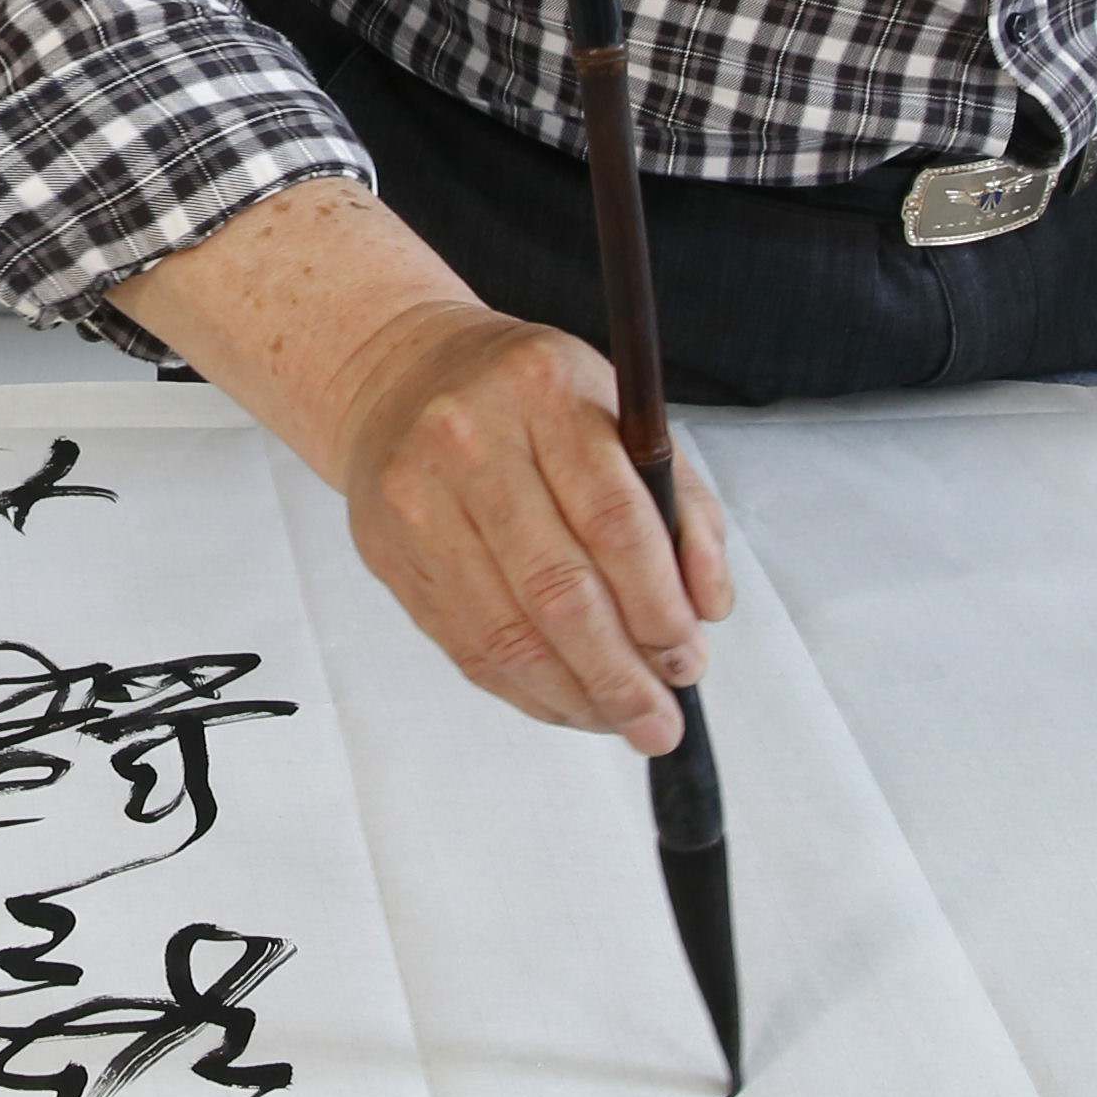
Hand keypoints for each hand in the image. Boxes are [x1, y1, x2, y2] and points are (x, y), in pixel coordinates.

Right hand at [111, 174, 735, 746]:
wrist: (401, 375)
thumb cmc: (530, 401)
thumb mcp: (618, 414)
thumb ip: (680, 504)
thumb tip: (708, 608)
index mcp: (544, 392)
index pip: (613, 519)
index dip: (658, 606)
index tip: (689, 658)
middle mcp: (471, 441)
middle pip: (557, 589)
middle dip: (620, 673)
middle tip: (659, 720)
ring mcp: (418, 499)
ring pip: (506, 632)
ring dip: (575, 696)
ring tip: (622, 721)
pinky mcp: (388, 551)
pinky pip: (465, 646)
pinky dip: (526, 690)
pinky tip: (567, 701)